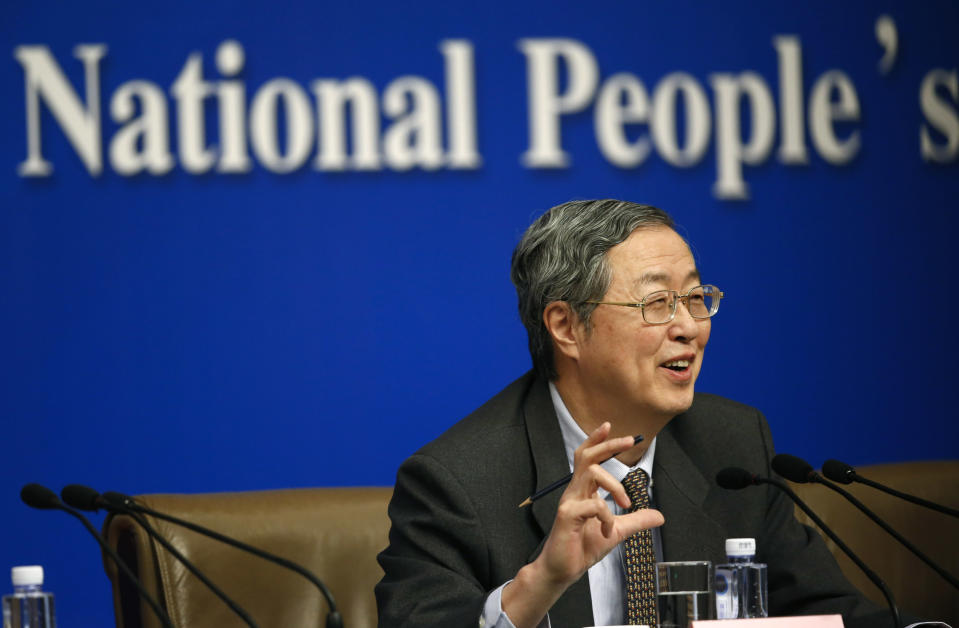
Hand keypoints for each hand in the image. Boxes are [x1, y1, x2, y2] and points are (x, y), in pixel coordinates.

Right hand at [535, 421, 664, 585]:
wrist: (563, 570)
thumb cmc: (583, 547)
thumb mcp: (616, 532)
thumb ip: (636, 521)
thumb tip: (659, 515)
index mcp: (583, 490)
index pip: (587, 457)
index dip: (596, 440)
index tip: (609, 426)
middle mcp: (574, 491)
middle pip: (587, 456)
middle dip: (608, 444)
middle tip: (629, 440)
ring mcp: (569, 502)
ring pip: (591, 474)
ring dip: (614, 485)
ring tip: (625, 504)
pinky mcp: (567, 516)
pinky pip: (592, 505)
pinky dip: (606, 516)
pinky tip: (606, 529)